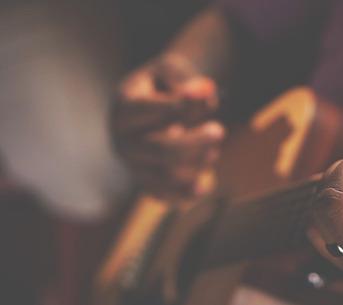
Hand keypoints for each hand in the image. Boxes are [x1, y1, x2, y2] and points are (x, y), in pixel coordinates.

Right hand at [112, 53, 223, 199]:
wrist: (150, 104)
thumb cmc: (163, 84)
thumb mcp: (171, 71)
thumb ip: (185, 80)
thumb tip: (203, 92)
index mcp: (124, 107)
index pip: (150, 111)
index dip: (182, 108)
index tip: (210, 101)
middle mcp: (122, 139)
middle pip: (159, 149)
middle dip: (194, 143)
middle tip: (221, 131)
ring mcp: (132, 163)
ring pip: (164, 176)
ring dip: (195, 167)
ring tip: (213, 154)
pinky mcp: (143, 180)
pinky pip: (162, 195)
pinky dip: (183, 193)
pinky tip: (201, 187)